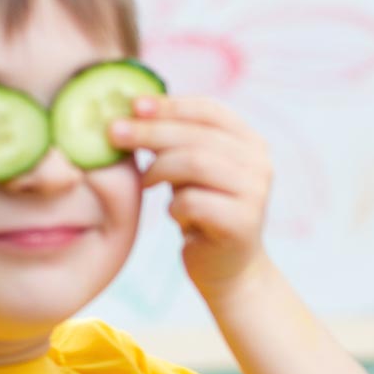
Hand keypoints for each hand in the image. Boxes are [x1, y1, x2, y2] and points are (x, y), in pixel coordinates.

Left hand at [109, 96, 272, 295]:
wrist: (229, 268)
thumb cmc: (203, 210)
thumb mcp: (192, 169)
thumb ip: (177, 140)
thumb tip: (132, 108)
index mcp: (250, 142)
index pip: (209, 110)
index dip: (170, 105)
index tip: (133, 105)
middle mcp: (259, 163)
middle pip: (197, 136)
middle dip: (151, 132)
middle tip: (114, 133)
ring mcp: (255, 193)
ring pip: (195, 163)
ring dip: (159, 169)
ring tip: (145, 182)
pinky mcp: (243, 223)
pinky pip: (193, 201)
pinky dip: (174, 207)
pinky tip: (175, 214)